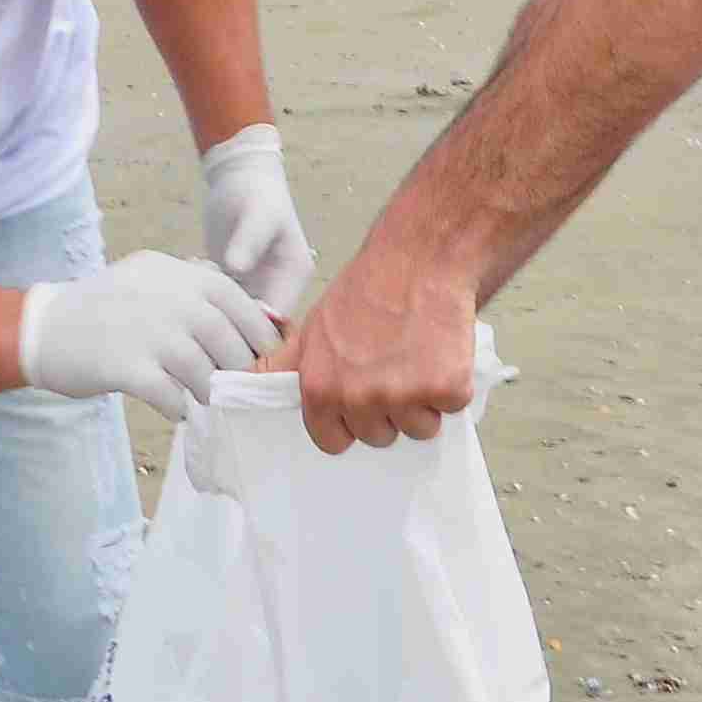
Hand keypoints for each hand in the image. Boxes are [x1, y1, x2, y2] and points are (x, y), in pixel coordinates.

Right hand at [17, 252, 278, 421]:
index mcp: (175, 274)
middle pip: (225, 340)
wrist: (43, 327)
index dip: (258, 330)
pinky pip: (171, 396)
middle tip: (238, 388)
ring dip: (209, 392)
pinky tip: (175, 409)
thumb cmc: (103, 308)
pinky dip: (179, 408)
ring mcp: (146, 332)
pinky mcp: (125, 366)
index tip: (266, 356)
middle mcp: (166, 298)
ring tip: (206, 400)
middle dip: (236, 369)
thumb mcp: (150, 278)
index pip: (235, 298)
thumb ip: (195, 289)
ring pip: (202, 372)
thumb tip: (255, 315)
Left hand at [195, 125, 316, 318]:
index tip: (219, 317)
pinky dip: (205, 295)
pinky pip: (221, 301)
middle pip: (257, 326)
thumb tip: (236, 268)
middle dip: (228, 321)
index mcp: (294, 275)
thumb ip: (249, 239)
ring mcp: (257, 284)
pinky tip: (193, 273)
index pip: (278, 319)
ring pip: (236, 316)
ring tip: (198, 280)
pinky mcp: (235, 280)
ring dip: (214, 307)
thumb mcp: (257, 212)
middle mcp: (279, 286)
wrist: (240, 174)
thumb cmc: (256, 191)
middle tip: (202, 300)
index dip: (251, 328)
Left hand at [273, 242, 481, 451]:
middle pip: (379, 436)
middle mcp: (360, 398)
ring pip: (418, 428)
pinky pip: (451, 408)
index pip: (333, 441)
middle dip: (390, 409)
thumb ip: (287, 364)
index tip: (361, 400)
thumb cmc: (368, 289)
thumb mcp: (313, 328)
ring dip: (424, 402)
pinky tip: (441, 352)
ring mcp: (404, 396)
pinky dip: (453, 386)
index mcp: (322, 389)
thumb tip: (249, 381)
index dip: (350, 422)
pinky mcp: (444, 389)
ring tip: (419, 358)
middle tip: (395, 365)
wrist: (419, 259)